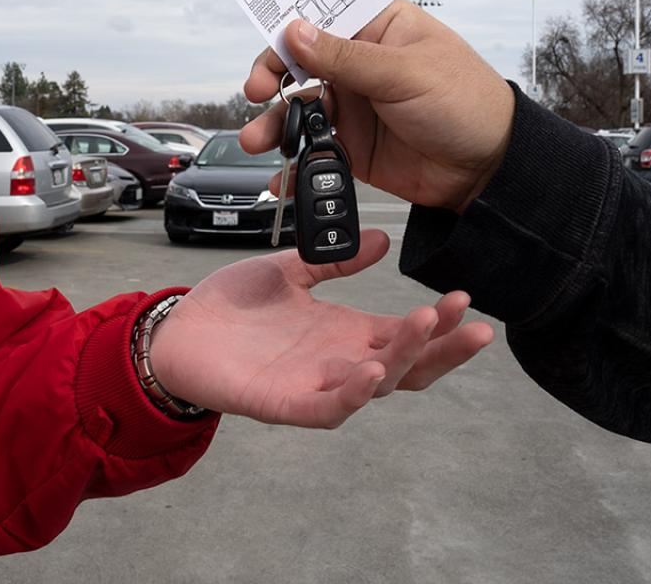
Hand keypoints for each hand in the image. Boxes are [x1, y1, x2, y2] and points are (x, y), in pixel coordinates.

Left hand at [148, 229, 492, 427]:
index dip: (440, 322)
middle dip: (444, 347)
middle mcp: (338, 363)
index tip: (465, 298)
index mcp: (345, 333)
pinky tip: (372, 372)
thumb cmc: (231, 308)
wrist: (177, 331)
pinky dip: (352, 395)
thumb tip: (383, 240)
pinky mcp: (282, 404)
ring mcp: (313, 386)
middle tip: (473, 324)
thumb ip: (334, 260)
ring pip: (375, 385)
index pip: (406, 333)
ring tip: (426, 327)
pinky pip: (325, 410)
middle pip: (407, 365)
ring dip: (404, 360)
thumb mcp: (290, 271)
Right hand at [240, 0, 516, 212]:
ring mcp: (356, 105)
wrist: (489, 170)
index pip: (323, 13)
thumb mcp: (405, 73)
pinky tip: (283, 173)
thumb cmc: (468, 104)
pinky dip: (294, 162)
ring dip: (275, 124)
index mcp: (379, 28)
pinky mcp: (354, 145)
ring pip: (300, 109)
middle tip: (255, 91)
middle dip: (271, 76)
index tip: (271, 41)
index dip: (290, 24)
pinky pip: (313, 150)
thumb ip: (346, 57)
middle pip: (300, 62)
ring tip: (259, 140)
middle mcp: (362, 63)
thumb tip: (297, 32)